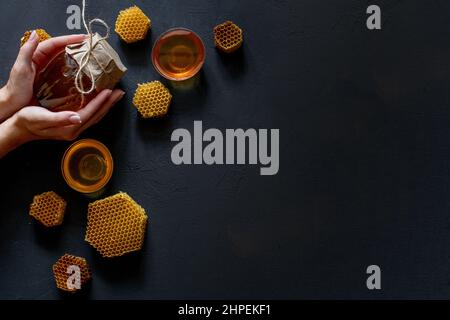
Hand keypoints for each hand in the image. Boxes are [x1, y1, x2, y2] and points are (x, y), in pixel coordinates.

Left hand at [0, 32, 85, 121]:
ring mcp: (48, 70)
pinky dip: (74, 69)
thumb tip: (35, 34)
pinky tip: (83, 71)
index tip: (83, 38)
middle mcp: (42, 60)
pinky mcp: (52, 80)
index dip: (69, 39)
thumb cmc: (16, 89)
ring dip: (77, 55)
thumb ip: (26, 51)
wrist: (14, 105)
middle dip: (76, 44)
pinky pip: (65, 71)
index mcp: (35, 55)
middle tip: (90, 44)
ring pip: (64, 59)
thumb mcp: (21, 68)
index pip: (55, 43)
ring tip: (90, 54)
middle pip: (62, 49)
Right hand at [0, 89, 123, 157]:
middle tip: (120, 91)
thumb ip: (60, 118)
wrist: (19, 128)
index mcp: (70, 128)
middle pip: (98, 115)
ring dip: (107, 105)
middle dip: (110, 103)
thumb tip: (77, 118)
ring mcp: (74, 127)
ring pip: (96, 115)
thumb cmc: (27, 121)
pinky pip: (90, 114)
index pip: (90, 113)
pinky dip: (99, 106)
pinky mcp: (72, 124)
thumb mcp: (41, 118)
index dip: (101, 102)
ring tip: (116, 94)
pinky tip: (101, 99)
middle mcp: (75, 129)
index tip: (110, 91)